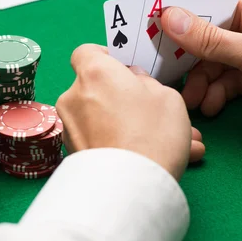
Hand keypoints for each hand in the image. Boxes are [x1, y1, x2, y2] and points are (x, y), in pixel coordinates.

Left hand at [56, 44, 203, 180]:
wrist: (129, 188)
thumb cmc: (151, 134)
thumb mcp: (167, 96)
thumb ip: (147, 82)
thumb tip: (135, 82)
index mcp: (95, 73)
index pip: (86, 52)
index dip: (106, 57)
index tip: (126, 70)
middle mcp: (74, 97)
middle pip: (97, 88)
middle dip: (126, 99)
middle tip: (157, 114)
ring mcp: (70, 128)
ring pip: (105, 119)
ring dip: (132, 126)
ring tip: (171, 143)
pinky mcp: (72, 154)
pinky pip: (101, 141)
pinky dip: (122, 145)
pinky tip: (154, 158)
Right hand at [160, 0, 241, 143]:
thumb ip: (210, 40)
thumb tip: (168, 17)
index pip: (211, 10)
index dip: (182, 26)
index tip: (154, 39)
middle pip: (209, 41)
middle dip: (192, 64)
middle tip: (169, 80)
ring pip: (216, 65)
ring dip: (203, 84)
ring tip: (195, 103)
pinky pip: (228, 82)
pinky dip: (218, 94)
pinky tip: (213, 107)